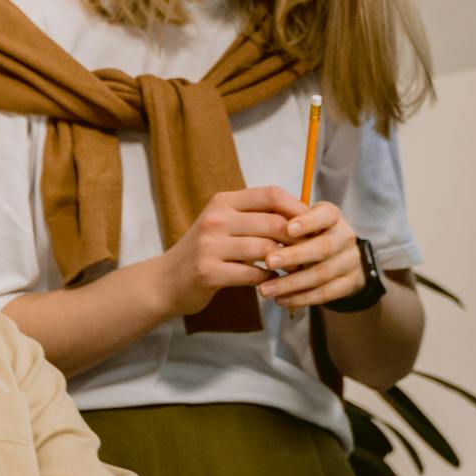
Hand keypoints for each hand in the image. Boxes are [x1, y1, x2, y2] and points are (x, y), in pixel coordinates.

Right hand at [159, 186, 309, 317]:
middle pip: (273, 223)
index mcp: (222, 201)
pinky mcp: (208, 272)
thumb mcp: (222, 224)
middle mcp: (216, 219)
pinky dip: (268, 278)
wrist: (165, 281)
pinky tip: (271, 281)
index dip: (296, 208)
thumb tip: (299, 216)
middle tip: (311, 251)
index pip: (270, 194)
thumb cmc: (203, 252)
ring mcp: (210, 245)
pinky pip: (252, 274)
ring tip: (296, 269)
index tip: (311, 223)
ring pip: (266, 250)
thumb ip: (253, 217)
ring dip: (286, 262)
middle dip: (297, 239)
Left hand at [257, 200, 366, 310]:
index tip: (288, 228)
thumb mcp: (301, 222)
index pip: (326, 215)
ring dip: (291, 283)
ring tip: (265, 289)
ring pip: (322, 274)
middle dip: (294, 255)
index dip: (308, 222)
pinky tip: (280, 300)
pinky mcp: (350, 283)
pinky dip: (301, 298)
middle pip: (324, 247)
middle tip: (268, 262)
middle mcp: (345, 237)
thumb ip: (285, 222)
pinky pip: (326, 293)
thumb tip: (260, 228)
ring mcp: (351, 261)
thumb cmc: (309, 235)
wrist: (340, 257)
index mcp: (333, 216)